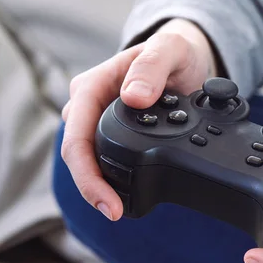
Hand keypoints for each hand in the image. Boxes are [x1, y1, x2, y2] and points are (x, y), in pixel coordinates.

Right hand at [61, 19, 217, 220]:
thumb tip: (133, 98)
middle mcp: (89, 107)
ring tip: (119, 209)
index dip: (88, 173)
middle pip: (78, 156)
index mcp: (93, 87)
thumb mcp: (169, 51)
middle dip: (93, 188)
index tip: (107, 200)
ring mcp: (99, 123)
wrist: (185, 60)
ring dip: (101, 187)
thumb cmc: (173, 52)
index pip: (77, 136)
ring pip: (89, 162)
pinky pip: (106, 161)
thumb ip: (151, 68)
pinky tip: (127, 197)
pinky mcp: (114, 135)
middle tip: (114, 212)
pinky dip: (114, 180)